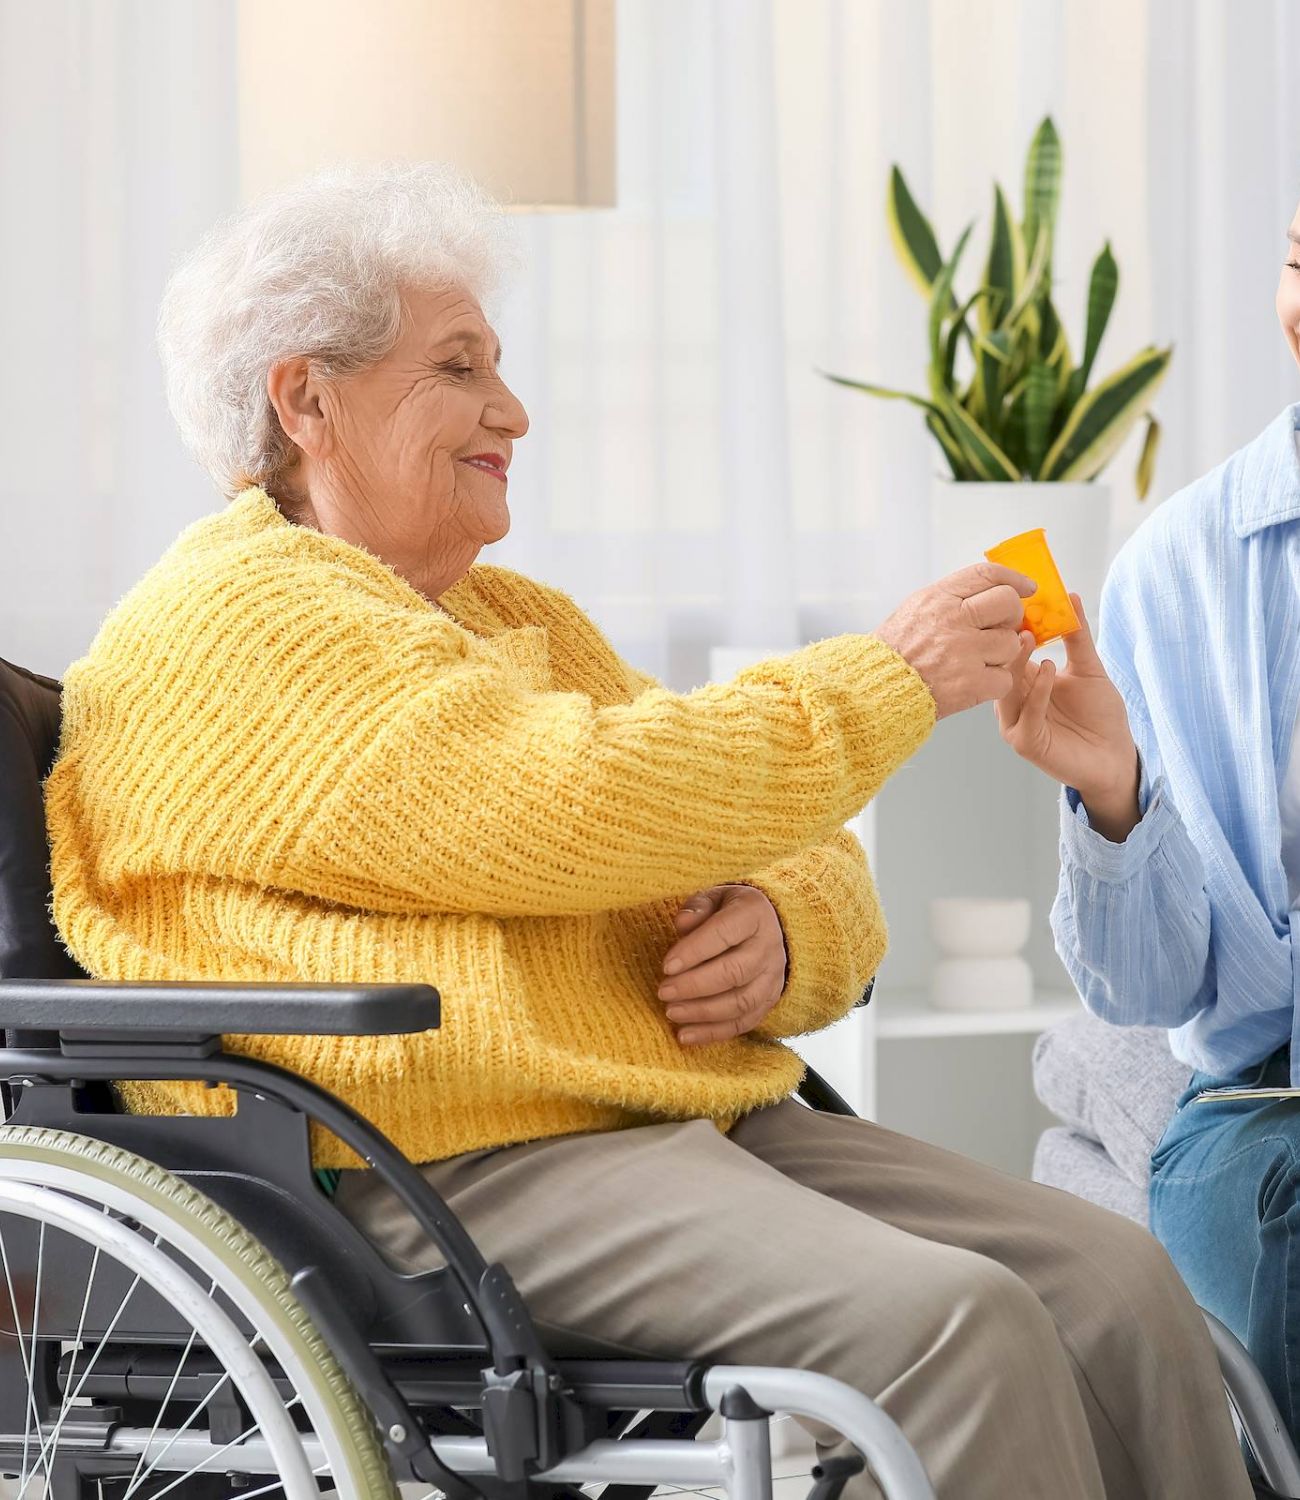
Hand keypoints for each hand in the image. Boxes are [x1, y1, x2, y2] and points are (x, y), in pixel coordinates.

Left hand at [658, 886, 786, 1045]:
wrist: (771, 927)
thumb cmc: (731, 911)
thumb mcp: (716, 897)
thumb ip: (697, 907)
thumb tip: (682, 923)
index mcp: (753, 914)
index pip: (723, 933)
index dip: (694, 951)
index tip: (666, 966)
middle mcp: (768, 947)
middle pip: (733, 972)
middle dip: (694, 986)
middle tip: (663, 991)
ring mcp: (772, 977)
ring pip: (740, 1002)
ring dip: (702, 1012)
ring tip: (670, 1012)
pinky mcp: (768, 1001)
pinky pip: (743, 1023)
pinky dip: (713, 1033)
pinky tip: (685, 1035)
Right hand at [874, 562, 1036, 719]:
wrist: (876, 689)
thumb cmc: (896, 651)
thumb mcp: (916, 608)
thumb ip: (952, 597)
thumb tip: (991, 590)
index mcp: (939, 599)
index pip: (987, 575)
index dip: (1013, 578)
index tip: (1027, 588)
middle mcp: (954, 621)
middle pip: (1008, 604)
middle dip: (1012, 616)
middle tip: (1002, 628)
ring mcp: (964, 653)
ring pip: (1011, 643)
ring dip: (1001, 654)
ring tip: (979, 660)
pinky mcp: (971, 684)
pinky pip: (1005, 677)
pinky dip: (995, 683)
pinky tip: (976, 681)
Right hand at [995, 595, 1140, 841]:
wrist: (1115, 757)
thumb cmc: (1100, 717)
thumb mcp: (1089, 669)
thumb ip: (1077, 637)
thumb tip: (1070, 597)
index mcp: (1024, 683)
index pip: (1010, 651)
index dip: (1012, 627)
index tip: (1017, 600)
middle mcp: (1014, 701)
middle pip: (1002, 668)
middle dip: (1007, 642)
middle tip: (1014, 617)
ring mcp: (1016, 722)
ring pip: (1007, 690)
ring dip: (1016, 664)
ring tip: (1027, 638)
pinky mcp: (1025, 742)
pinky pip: (1026, 714)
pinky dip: (1036, 692)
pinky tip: (1048, 670)